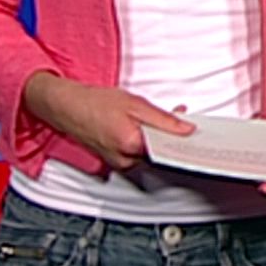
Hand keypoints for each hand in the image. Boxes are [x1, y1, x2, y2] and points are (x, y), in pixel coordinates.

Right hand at [20, 71, 193, 170]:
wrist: (67, 106)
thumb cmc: (95, 102)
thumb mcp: (135, 104)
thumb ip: (164, 119)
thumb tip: (187, 128)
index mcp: (132, 145)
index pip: (169, 150)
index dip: (185, 141)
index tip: (198, 135)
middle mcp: (125, 160)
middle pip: (161, 152)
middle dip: (172, 136)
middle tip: (181, 119)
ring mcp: (119, 163)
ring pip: (150, 153)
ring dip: (159, 138)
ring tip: (158, 119)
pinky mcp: (115, 161)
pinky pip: (138, 154)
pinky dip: (146, 142)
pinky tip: (145, 128)